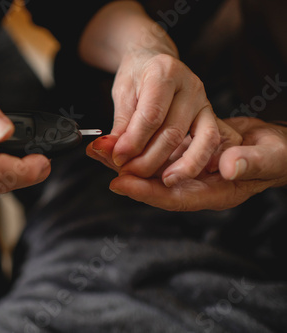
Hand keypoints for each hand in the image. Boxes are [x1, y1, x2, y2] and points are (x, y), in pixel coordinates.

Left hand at [87, 118, 286, 210]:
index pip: (174, 197)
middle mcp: (195, 186)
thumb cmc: (278, 157)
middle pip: (153, 185)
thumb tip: (228, 167)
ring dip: (126, 159)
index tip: (119, 182)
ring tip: (99, 147)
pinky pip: (156, 156)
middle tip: (99, 158)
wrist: (276, 147)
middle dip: (125, 173)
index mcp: (214, 193)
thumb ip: (250, 164)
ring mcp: (188, 173)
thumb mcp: (269, 159)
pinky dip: (139, 147)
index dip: (146, 192)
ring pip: (150, 170)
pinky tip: (120, 139)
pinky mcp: (184, 157)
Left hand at [110, 50, 241, 185]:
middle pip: (172, 133)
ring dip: (172, 167)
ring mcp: (205, 101)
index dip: (133, 142)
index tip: (117, 158)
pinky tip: (175, 175)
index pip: (150, 115)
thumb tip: (108, 151)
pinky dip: (193, 163)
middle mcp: (191, 85)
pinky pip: (208, 144)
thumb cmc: (137, 76)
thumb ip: (120, 124)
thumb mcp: (122, 94)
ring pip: (197, 142)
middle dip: (147, 160)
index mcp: (164, 72)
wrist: (155, 61)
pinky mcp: (211, 116)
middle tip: (127, 172)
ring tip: (150, 180)